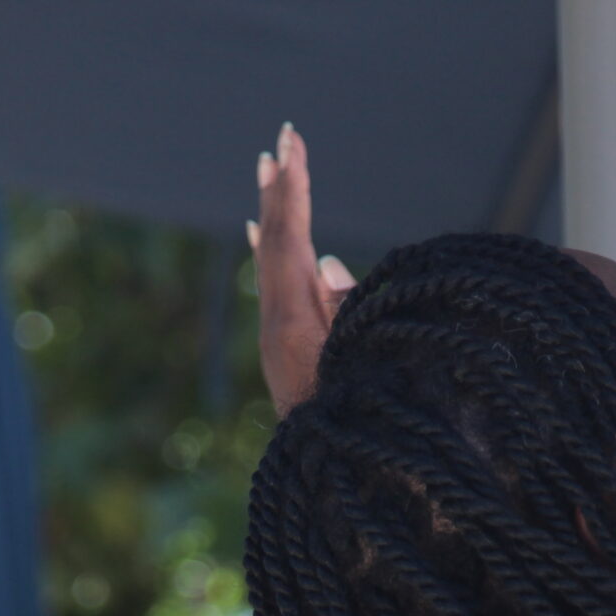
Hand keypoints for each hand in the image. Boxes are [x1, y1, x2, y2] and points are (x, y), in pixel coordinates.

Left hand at [252, 123, 354, 416]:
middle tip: (279, 142)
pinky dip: (269, 250)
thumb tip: (328, 263)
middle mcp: (277, 323)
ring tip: (269, 171)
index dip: (293, 189)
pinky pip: (272, 283)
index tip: (291, 145)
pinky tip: (257, 233)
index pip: (292, 239)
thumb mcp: (359, 357)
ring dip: (274, 214)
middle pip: (276, 243)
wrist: (326, 472)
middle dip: (280, 191)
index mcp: (294, 321)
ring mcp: (276, 336)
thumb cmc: (354, 416)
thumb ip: (346, 308)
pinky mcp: (281, 347)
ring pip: (271, 261)